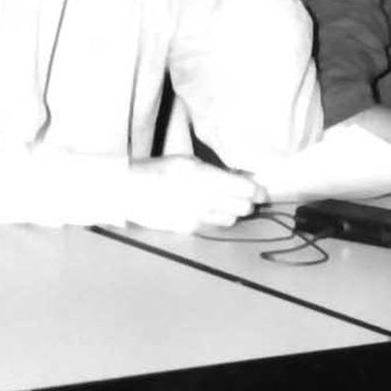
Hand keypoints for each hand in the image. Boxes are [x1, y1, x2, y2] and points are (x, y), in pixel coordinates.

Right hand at [124, 156, 264, 231]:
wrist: (130, 191)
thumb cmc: (157, 171)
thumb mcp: (187, 162)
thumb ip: (214, 171)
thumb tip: (239, 176)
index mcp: (206, 178)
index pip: (245, 189)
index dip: (258, 190)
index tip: (260, 189)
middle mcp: (206, 200)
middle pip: (244, 207)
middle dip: (247, 201)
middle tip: (244, 195)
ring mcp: (198, 216)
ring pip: (231, 219)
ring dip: (232, 211)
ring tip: (223, 202)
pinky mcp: (190, 228)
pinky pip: (213, 225)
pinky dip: (215, 218)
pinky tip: (206, 210)